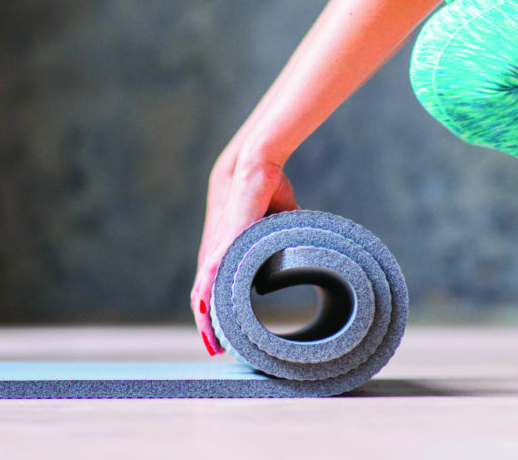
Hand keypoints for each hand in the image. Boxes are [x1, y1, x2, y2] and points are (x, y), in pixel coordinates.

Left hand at [191, 152, 298, 354]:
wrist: (258, 166)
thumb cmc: (267, 189)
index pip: (217, 290)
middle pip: (205, 299)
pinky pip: (209, 277)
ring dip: (206, 322)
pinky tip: (206, 319)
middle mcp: (218, 255)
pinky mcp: (222, 243)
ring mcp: (218, 249)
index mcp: (229, 253)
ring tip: (213, 345)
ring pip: (203, 294)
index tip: (227, 336)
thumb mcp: (281, 222)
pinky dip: (207, 299)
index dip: (220, 314)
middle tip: (219, 351)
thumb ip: (291, 236)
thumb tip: (315, 246)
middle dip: (210, 328)